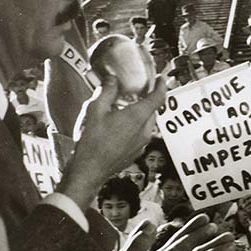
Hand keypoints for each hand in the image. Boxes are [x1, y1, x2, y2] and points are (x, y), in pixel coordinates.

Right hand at [58, 76, 166, 210]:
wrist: (89, 170)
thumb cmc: (92, 142)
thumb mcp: (95, 110)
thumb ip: (106, 92)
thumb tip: (112, 80)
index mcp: (137, 117)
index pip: (158, 98)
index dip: (161, 86)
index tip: (161, 79)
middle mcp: (144, 130)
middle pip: (152, 110)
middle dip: (147, 100)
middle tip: (137, 93)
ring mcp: (142, 143)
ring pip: (147, 123)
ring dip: (140, 114)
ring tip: (125, 109)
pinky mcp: (136, 152)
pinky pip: (141, 134)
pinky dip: (136, 127)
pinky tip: (120, 127)